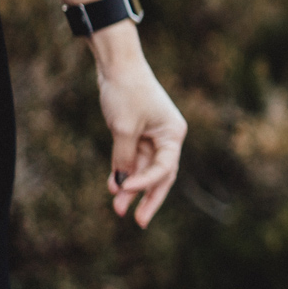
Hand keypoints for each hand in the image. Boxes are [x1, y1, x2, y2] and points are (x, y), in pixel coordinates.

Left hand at [84, 19, 184, 226]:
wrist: (118, 65)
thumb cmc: (126, 93)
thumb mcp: (123, 128)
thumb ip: (123, 158)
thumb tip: (120, 186)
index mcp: (174, 134)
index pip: (164, 168)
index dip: (145, 183)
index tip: (123, 190)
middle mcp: (167, 138)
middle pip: (161, 175)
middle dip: (148, 198)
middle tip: (139, 223)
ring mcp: (152, 136)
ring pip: (144, 169)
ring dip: (131, 188)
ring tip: (117, 209)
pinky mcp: (137, 134)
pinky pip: (132, 159)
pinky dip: (124, 172)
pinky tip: (113, 187)